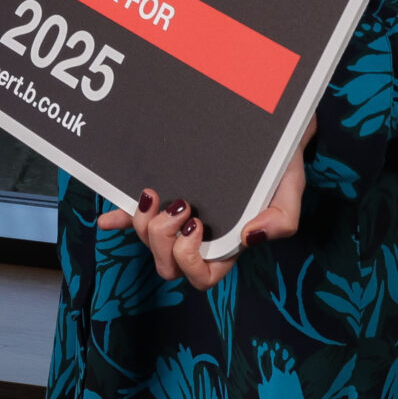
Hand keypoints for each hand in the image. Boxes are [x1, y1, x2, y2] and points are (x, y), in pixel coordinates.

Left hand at [96, 121, 311, 288]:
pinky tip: (107, 218)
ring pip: (149, 241)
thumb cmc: (278, 160)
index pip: (202, 275)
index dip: (190, 260)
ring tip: (153, 194)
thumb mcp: (290, 187)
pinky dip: (119, 218)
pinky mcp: (163, 193)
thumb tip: (250, 238)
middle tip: (178, 204)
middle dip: (162, 241)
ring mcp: (178, 216)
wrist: (263, 123)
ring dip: (142, 224)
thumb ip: (282, 220)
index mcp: (227, 242)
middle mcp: (199, 234)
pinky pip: (133, 215)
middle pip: (169, 264)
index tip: (197, 224)